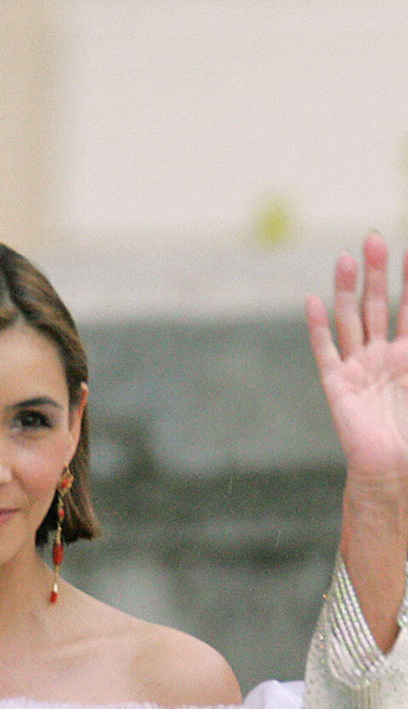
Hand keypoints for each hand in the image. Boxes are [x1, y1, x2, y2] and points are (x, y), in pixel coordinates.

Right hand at [307, 234, 407, 483]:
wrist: (394, 469)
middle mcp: (382, 356)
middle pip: (379, 305)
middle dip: (377, 273)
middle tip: (374, 239)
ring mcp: (358, 369)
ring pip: (351, 320)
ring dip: (348, 290)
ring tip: (347, 257)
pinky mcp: (337, 385)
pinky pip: (326, 351)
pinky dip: (319, 327)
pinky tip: (313, 301)